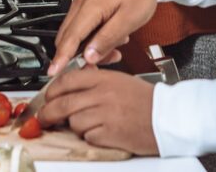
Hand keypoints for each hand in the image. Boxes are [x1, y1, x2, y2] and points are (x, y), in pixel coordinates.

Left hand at [39, 66, 158, 155]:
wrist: (169, 117)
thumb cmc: (147, 101)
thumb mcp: (120, 80)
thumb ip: (96, 80)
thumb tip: (73, 82)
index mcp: (104, 78)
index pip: (67, 80)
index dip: (51, 90)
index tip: (47, 97)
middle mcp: (102, 94)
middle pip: (62, 103)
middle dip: (48, 113)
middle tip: (45, 118)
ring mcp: (105, 114)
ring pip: (73, 122)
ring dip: (74, 126)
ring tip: (87, 125)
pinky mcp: (109, 133)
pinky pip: (87, 136)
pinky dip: (89, 137)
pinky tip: (101, 133)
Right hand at [49, 0, 160, 74]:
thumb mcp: (129, 20)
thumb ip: (107, 39)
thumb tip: (89, 55)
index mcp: (90, 7)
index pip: (70, 39)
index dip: (61, 58)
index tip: (53, 72)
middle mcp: (82, 5)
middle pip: (68, 39)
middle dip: (79, 57)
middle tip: (98, 66)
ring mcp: (83, 5)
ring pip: (76, 35)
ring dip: (90, 48)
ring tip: (114, 50)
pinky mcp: (88, 6)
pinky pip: (83, 28)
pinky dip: (93, 39)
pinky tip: (111, 39)